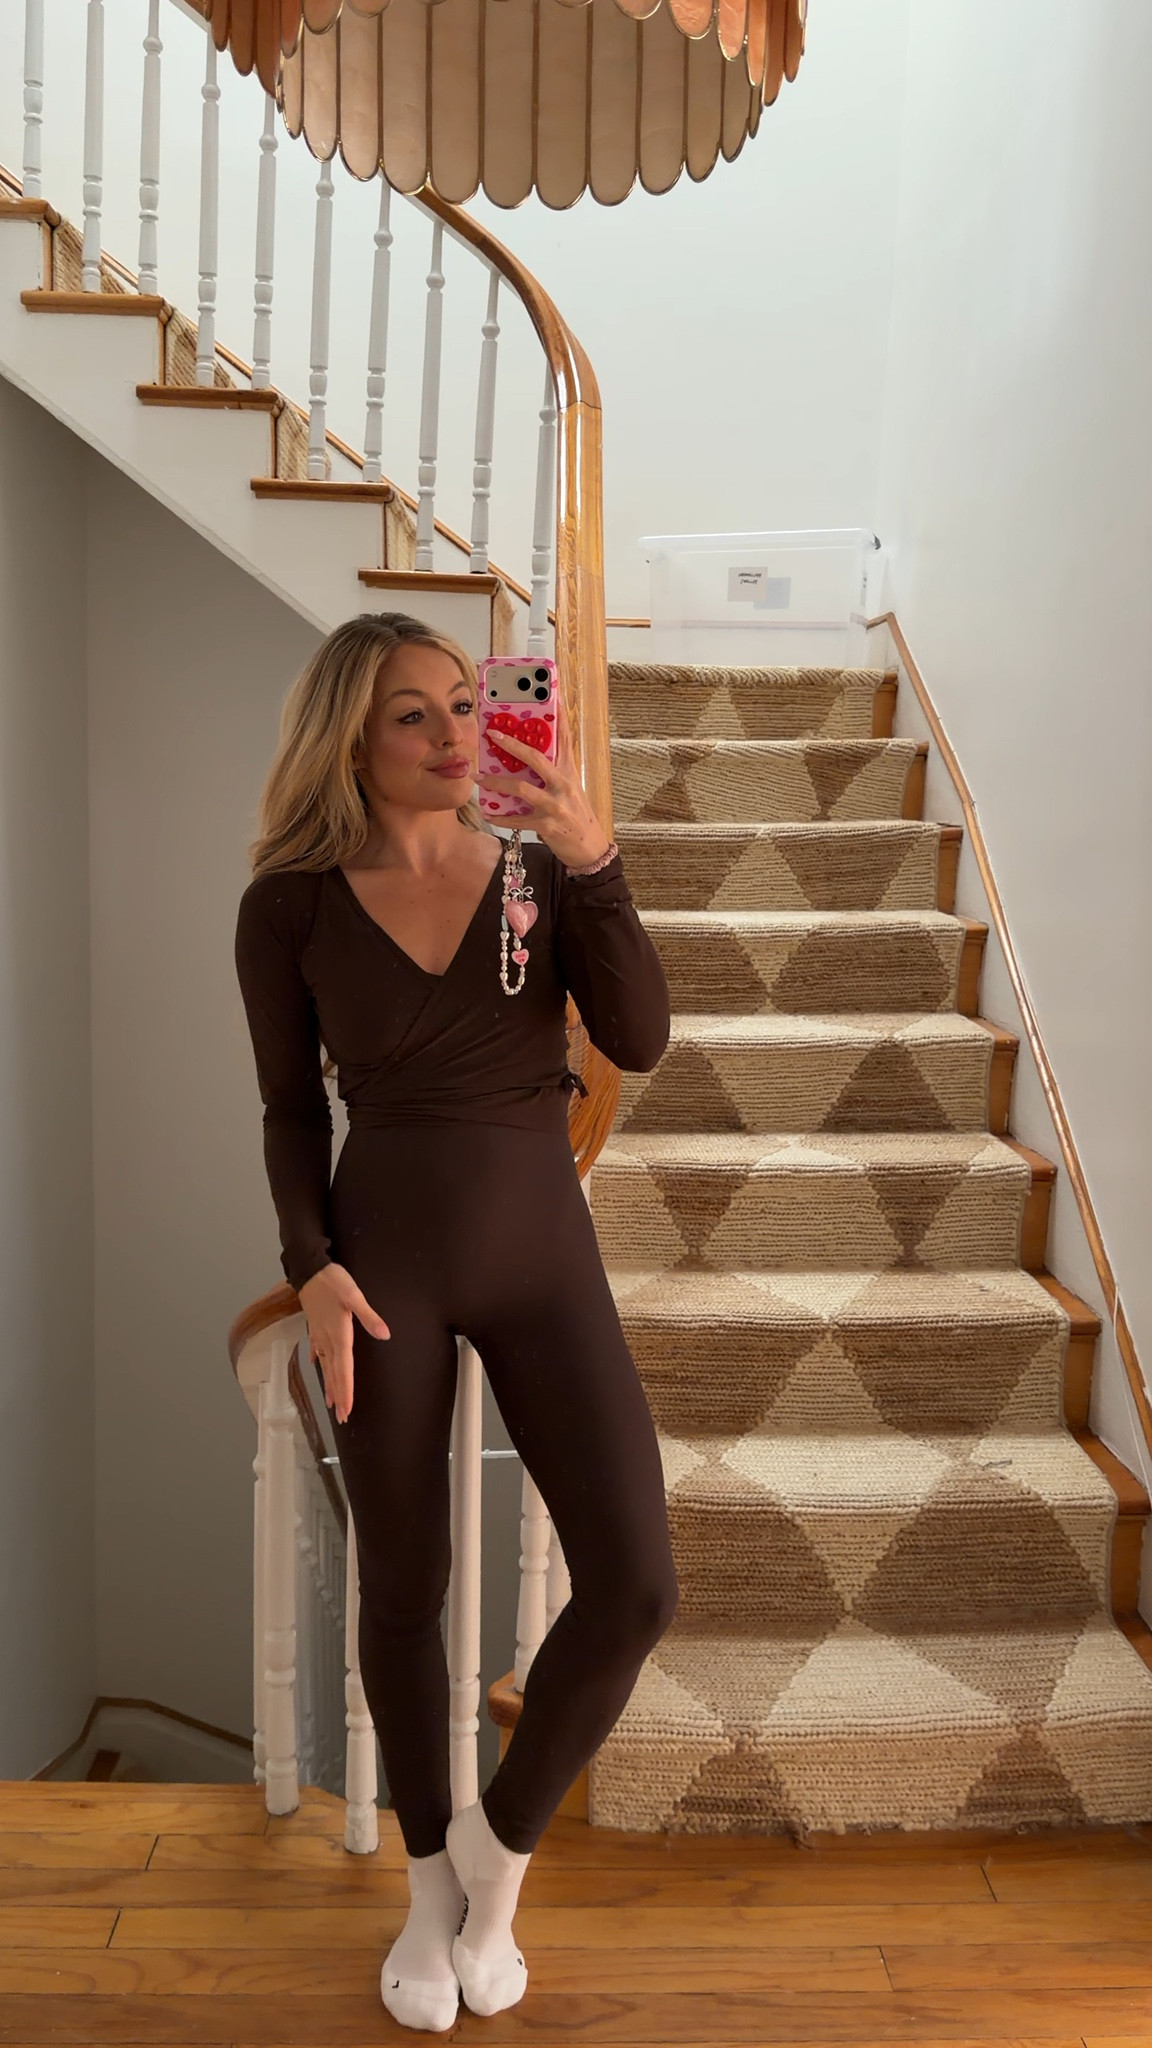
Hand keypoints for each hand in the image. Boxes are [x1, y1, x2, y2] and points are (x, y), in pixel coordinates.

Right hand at [299, 1262, 389, 1424]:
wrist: (308, 1268)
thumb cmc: (332, 1281)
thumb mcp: (354, 1296)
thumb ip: (369, 1316)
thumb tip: (385, 1335)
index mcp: (339, 1334)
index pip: (344, 1369)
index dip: (346, 1391)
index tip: (347, 1410)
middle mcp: (327, 1339)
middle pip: (334, 1373)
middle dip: (339, 1395)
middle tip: (342, 1418)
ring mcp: (319, 1333)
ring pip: (325, 1365)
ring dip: (329, 1384)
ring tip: (331, 1402)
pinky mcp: (315, 1325)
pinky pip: (317, 1349)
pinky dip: (318, 1360)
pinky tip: (317, 1366)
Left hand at [478, 686, 612, 869]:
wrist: (589, 847)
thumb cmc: (575, 814)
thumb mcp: (569, 787)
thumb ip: (552, 770)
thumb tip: (527, 755)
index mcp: (568, 771)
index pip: (564, 738)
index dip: (557, 716)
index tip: (549, 695)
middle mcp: (563, 784)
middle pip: (536, 758)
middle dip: (512, 745)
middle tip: (492, 734)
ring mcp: (556, 805)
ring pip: (521, 788)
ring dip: (496, 782)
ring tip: (478, 776)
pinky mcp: (547, 825)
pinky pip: (518, 819)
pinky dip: (502, 816)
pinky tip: (489, 813)